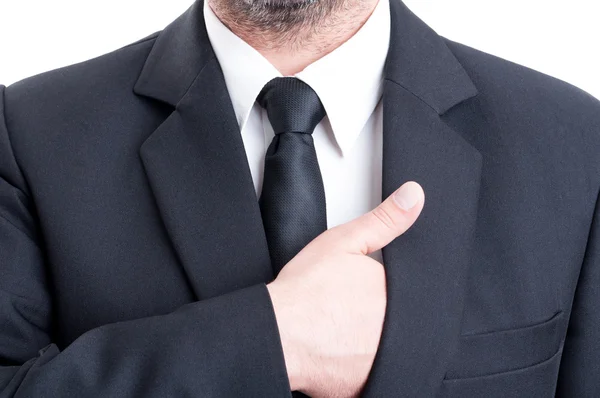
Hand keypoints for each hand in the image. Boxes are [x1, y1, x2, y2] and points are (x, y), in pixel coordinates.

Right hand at [267, 181, 424, 397]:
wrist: (277, 334)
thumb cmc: (304, 292)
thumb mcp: (345, 242)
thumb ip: (384, 220)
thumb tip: (415, 196)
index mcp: (397, 295)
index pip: (411, 293)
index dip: (388, 290)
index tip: (367, 293)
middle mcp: (397, 332)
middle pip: (402, 322)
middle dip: (384, 316)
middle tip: (351, 311)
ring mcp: (383, 363)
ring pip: (390, 349)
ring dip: (374, 340)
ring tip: (346, 329)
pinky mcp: (367, 388)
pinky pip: (374, 374)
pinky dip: (362, 365)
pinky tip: (343, 352)